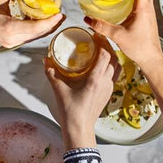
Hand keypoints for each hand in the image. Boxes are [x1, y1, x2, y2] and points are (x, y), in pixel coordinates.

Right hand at [0, 0, 65, 47]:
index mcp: (11, 28)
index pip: (37, 27)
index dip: (51, 21)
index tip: (60, 13)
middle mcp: (14, 38)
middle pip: (40, 34)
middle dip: (53, 25)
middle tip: (62, 14)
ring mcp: (13, 42)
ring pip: (35, 37)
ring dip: (46, 28)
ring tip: (56, 18)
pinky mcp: (11, 42)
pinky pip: (29, 37)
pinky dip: (37, 30)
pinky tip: (42, 21)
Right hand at [44, 33, 119, 147]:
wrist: (80, 129)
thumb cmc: (70, 112)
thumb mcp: (59, 90)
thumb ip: (52, 74)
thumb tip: (46, 60)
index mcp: (95, 80)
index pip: (105, 55)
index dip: (102, 42)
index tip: (95, 34)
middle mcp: (105, 82)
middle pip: (113, 57)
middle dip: (108, 45)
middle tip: (98, 37)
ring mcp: (109, 87)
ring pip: (117, 66)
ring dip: (112, 54)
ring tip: (102, 48)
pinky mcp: (109, 92)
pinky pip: (115, 74)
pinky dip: (111, 65)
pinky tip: (102, 63)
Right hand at [84, 0, 162, 69]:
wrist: (152, 59)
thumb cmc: (139, 47)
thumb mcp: (117, 35)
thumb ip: (102, 26)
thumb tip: (87, 19)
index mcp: (143, 8)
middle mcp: (149, 8)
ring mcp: (150, 13)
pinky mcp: (149, 18)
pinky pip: (145, 1)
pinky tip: (126, 1)